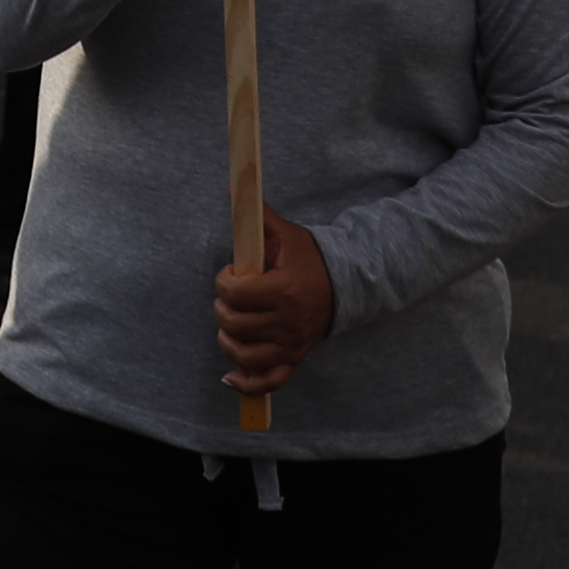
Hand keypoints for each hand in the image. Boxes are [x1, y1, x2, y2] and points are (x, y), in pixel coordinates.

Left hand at [214, 210, 335, 398]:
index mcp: (284, 290)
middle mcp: (288, 323)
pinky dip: (247, 383)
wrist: (346, 284)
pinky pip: (268, 383)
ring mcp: (292, 345)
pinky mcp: (294, 359)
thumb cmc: (309, 258)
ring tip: (232, 324)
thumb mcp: (284, 235)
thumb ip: (256, 215)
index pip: (235, 295)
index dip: (224, 282)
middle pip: (234, 325)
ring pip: (244, 355)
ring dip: (228, 340)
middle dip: (223, 308)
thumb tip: (232, 186)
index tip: (232, 273)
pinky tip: (230, 376)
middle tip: (232, 296)